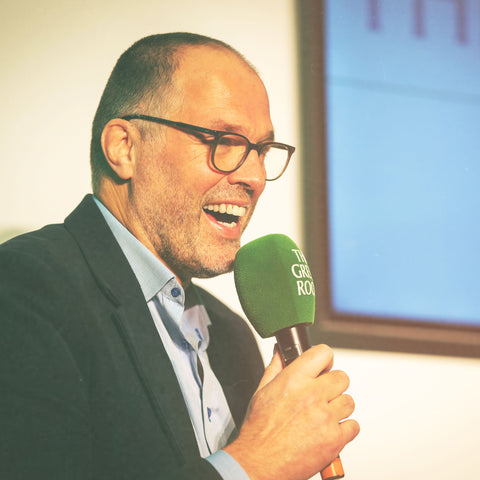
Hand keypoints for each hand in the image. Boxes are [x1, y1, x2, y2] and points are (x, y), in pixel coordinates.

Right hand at [224, 344, 358, 479]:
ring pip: (349, 401)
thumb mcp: (262, 391)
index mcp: (293, 380)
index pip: (323, 353)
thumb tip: (281, 352)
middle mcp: (311, 396)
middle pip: (341, 377)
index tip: (323, 366)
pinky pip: (353, 425)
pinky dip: (344, 429)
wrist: (259, 463)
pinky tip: (328, 430)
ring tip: (322, 415)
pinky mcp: (334, 440)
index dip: (324, 359)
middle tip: (322, 394)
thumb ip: (275, 368)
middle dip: (333, 384)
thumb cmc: (259, 430)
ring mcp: (325, 418)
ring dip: (338, 407)